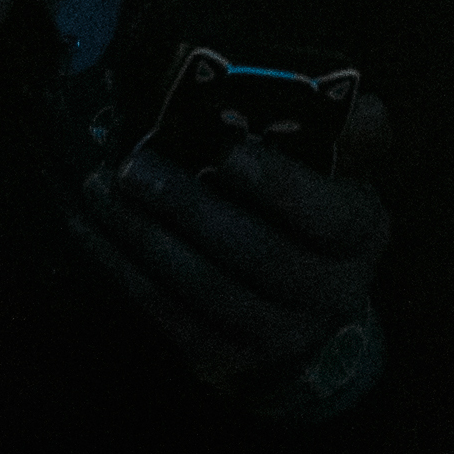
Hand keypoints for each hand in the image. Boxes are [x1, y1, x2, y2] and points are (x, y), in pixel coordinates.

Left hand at [74, 90, 392, 406]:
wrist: (307, 304)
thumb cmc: (312, 210)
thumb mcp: (341, 167)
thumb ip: (344, 131)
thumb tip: (344, 96)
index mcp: (362, 235)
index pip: (331, 217)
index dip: (281, 187)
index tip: (226, 151)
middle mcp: (331, 294)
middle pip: (260, 256)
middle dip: (191, 209)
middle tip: (135, 166)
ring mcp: (279, 334)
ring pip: (207, 289)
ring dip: (146, 238)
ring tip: (101, 191)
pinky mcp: (227, 356)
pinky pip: (170, 317)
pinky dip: (125, 272)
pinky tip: (90, 232)